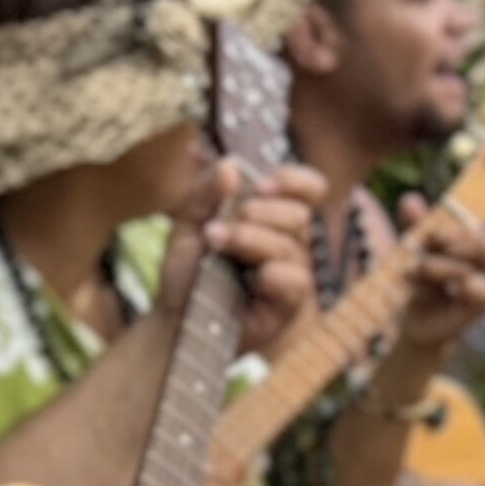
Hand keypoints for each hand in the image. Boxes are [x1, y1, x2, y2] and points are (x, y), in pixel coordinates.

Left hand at [192, 157, 325, 337]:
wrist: (176, 319)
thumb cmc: (188, 270)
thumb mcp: (187, 224)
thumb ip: (204, 192)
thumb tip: (230, 165)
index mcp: (272, 216)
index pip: (308, 188)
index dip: (294, 180)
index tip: (262, 185)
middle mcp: (289, 242)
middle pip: (298, 214)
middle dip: (260, 213)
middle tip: (220, 225)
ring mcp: (291, 273)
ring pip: (291, 246)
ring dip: (250, 239)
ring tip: (215, 243)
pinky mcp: (289, 305)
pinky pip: (295, 280)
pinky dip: (271, 274)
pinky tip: (250, 279)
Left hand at [381, 209, 484, 392]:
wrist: (419, 319)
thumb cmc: (422, 281)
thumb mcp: (416, 250)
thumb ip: (415, 224)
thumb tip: (408, 199)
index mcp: (477, 239)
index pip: (470, 227)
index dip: (451, 229)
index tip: (430, 234)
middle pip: (478, 241)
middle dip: (451, 243)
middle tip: (427, 246)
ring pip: (473, 264)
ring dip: (444, 267)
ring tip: (421, 270)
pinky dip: (469, 287)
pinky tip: (454, 289)